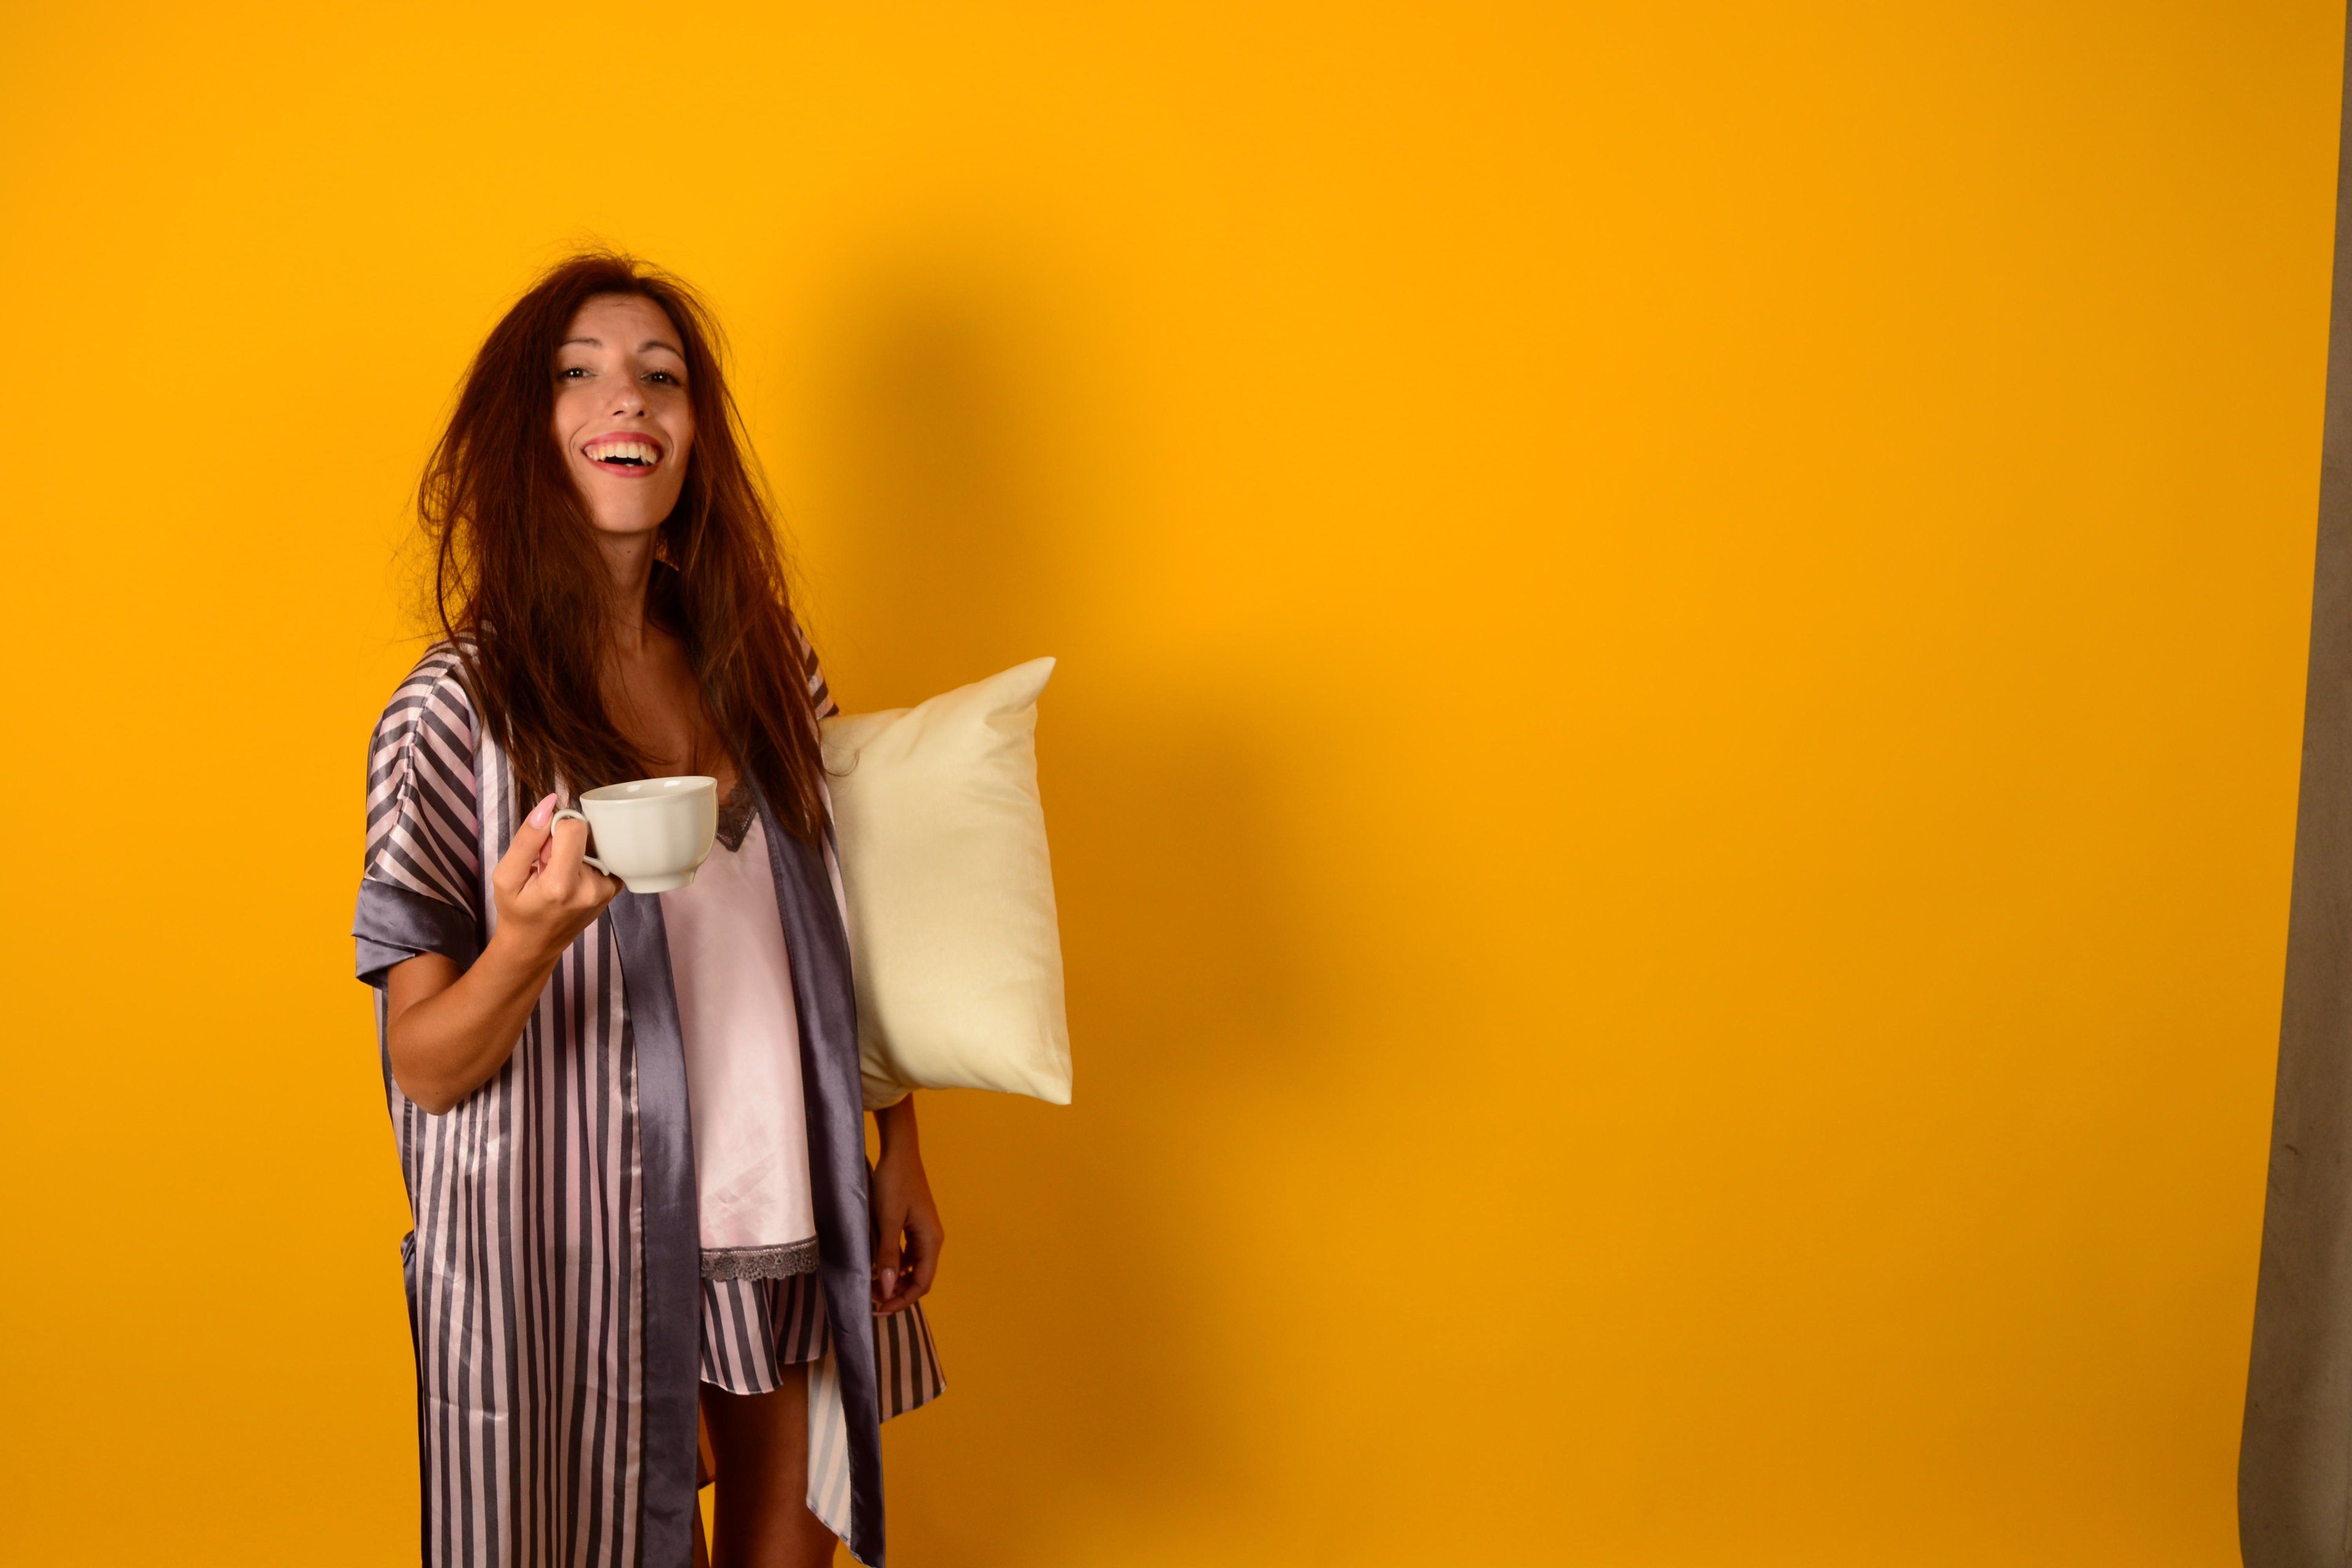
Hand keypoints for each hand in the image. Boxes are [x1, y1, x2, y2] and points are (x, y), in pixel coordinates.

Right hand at [492, 791, 621, 965]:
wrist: (535, 944)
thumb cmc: (517, 910)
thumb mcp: (506, 875)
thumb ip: (528, 838)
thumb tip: (551, 802)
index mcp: (562, 886)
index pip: (574, 827)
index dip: (555, 828)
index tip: (542, 847)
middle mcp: (593, 888)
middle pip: (586, 834)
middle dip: (564, 842)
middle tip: (547, 866)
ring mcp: (608, 890)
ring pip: (594, 844)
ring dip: (574, 851)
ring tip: (558, 874)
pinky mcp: (615, 889)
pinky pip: (603, 856)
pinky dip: (585, 860)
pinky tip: (572, 877)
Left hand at [870, 1099, 942, 1314]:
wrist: (899, 1151)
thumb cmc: (894, 1182)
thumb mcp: (888, 1220)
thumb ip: (889, 1255)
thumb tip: (889, 1289)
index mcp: (931, 1239)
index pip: (922, 1282)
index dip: (902, 1300)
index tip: (879, 1308)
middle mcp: (932, 1238)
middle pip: (920, 1277)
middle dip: (898, 1292)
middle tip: (871, 1299)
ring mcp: (923, 1231)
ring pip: (913, 1266)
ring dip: (895, 1280)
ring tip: (872, 1286)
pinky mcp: (914, 1224)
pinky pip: (908, 1253)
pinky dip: (895, 1265)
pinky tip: (878, 1267)